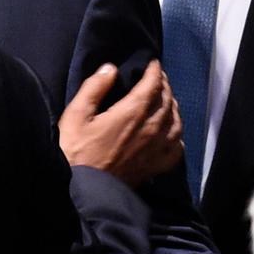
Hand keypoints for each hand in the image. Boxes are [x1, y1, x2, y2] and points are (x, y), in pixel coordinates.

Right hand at [58, 60, 182, 186]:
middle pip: (167, 102)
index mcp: (130, 114)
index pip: (152, 86)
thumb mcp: (75, 114)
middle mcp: (149, 129)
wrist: (83, 190)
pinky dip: (178, 135)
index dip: (155, 72)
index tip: (153, 63)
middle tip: (158, 77)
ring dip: (173, 107)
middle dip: (164, 85)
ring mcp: (155, 150)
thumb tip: (110, 68)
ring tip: (167, 99)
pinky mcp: (155, 167)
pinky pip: (177, 148)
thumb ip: (94, 88)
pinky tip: (172, 132)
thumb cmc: (75, 151)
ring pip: (176, 122)